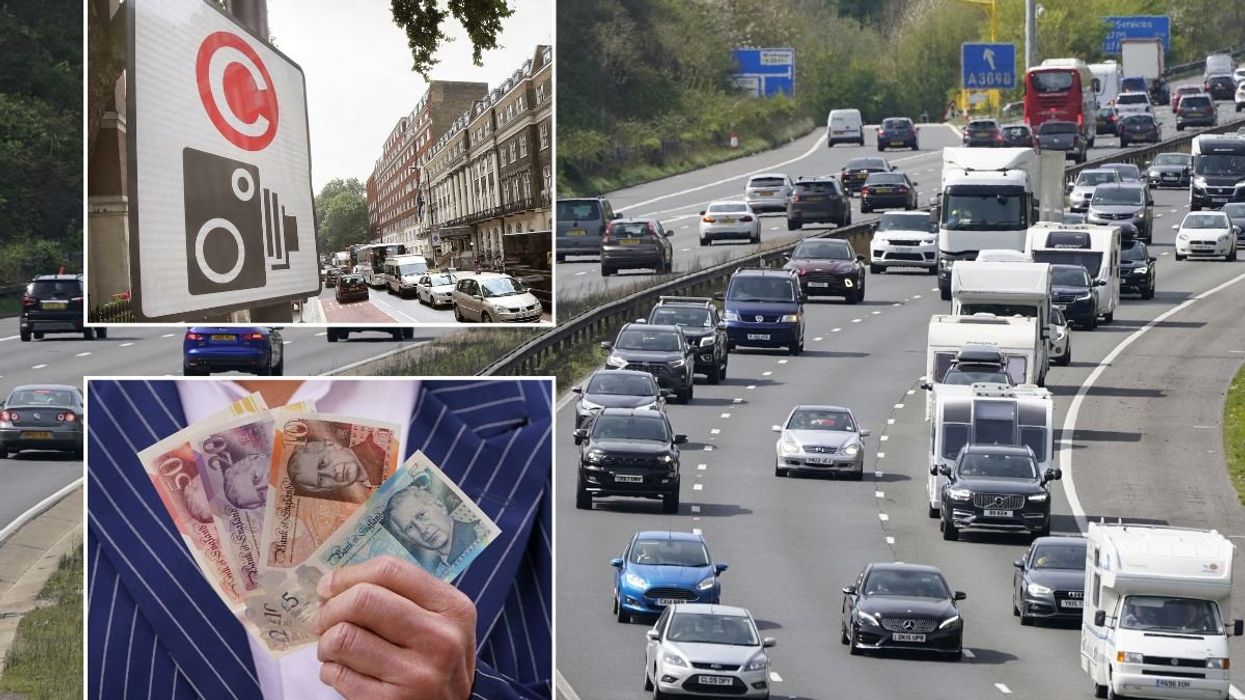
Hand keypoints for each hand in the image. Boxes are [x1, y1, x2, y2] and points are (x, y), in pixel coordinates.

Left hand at [315, 556, 476, 699]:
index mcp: (453, 608)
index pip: (390, 571)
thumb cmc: (437, 661)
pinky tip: (341, 672)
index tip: (329, 586)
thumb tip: (338, 585)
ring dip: (326, 642)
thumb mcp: (440, 623)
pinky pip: (340, 674)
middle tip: (323, 619)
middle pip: (363, 600)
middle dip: (331, 608)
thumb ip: (405, 598)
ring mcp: (417, 674)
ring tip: (332, 648)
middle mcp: (440, 639)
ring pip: (344, 637)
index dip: (349, 575)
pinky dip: (330, 671)